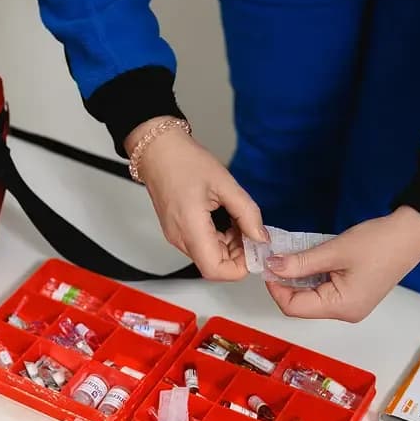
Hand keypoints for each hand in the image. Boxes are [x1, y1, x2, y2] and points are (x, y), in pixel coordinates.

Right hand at [129, 117, 268, 280]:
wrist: (157, 151)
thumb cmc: (183, 161)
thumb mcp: (225, 183)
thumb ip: (247, 213)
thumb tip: (261, 236)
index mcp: (190, 227)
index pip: (215, 269)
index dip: (239, 268)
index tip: (255, 250)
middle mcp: (180, 237)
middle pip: (214, 266)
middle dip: (239, 255)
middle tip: (252, 232)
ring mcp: (177, 236)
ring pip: (209, 257)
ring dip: (231, 247)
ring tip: (240, 222)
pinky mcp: (177, 231)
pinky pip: (202, 246)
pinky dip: (220, 240)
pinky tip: (228, 221)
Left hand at [263, 206, 419, 321]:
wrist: (413, 232)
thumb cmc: (379, 242)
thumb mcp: (333, 251)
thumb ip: (299, 263)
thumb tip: (271, 267)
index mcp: (341, 307)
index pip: (293, 307)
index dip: (275, 287)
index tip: (267, 265)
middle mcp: (345, 312)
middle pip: (301, 304)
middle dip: (285, 282)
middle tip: (276, 258)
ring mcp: (350, 304)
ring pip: (310, 296)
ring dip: (297, 277)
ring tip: (289, 256)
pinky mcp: (353, 294)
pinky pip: (323, 289)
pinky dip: (311, 275)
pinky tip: (306, 259)